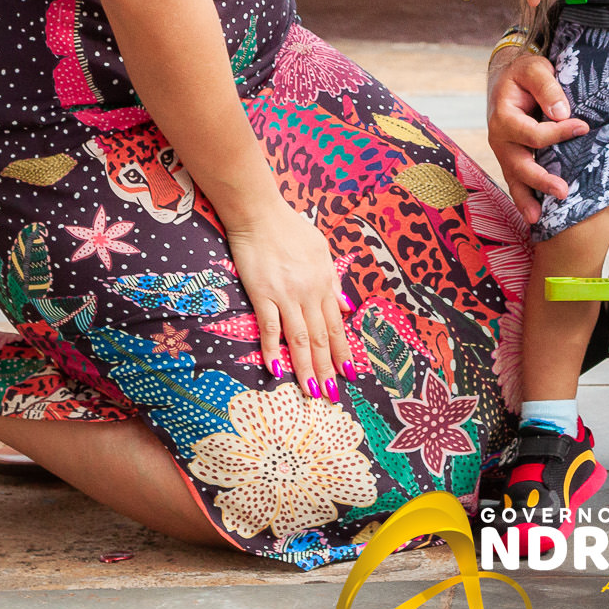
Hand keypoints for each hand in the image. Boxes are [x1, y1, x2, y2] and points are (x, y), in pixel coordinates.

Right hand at [222, 194, 351, 400]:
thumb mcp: (321, 250)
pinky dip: (272, 349)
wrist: (259, 214)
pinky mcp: (262, 294)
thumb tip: (346, 306)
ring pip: (299, 339)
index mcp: (323, 283)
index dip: (342, 351)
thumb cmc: (290, 228)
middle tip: (331, 394)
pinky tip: (276, 370)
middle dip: (327, 368)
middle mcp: (308, 293)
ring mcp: (285, 295)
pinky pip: (270, 327)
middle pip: (319, 337)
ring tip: (310, 391)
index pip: (336, 325)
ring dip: (305, 367)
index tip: (349, 373)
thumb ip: (332, 280)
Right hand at [486, 48, 587, 224]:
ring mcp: (504, 152)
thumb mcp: (534, 69)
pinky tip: (534, 215)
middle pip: (519, 164)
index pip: (533, 133)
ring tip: (537, 218)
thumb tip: (562, 112)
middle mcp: (500, 138)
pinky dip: (524, 198)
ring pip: (514, 178)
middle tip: (563, 191)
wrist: (508, 78)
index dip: (558, 132)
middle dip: (540, 180)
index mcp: (504, 116)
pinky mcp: (512, 159)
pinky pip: (517, 181)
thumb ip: (547, 87)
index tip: (583, 127)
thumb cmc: (524, 73)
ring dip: (527, 198)